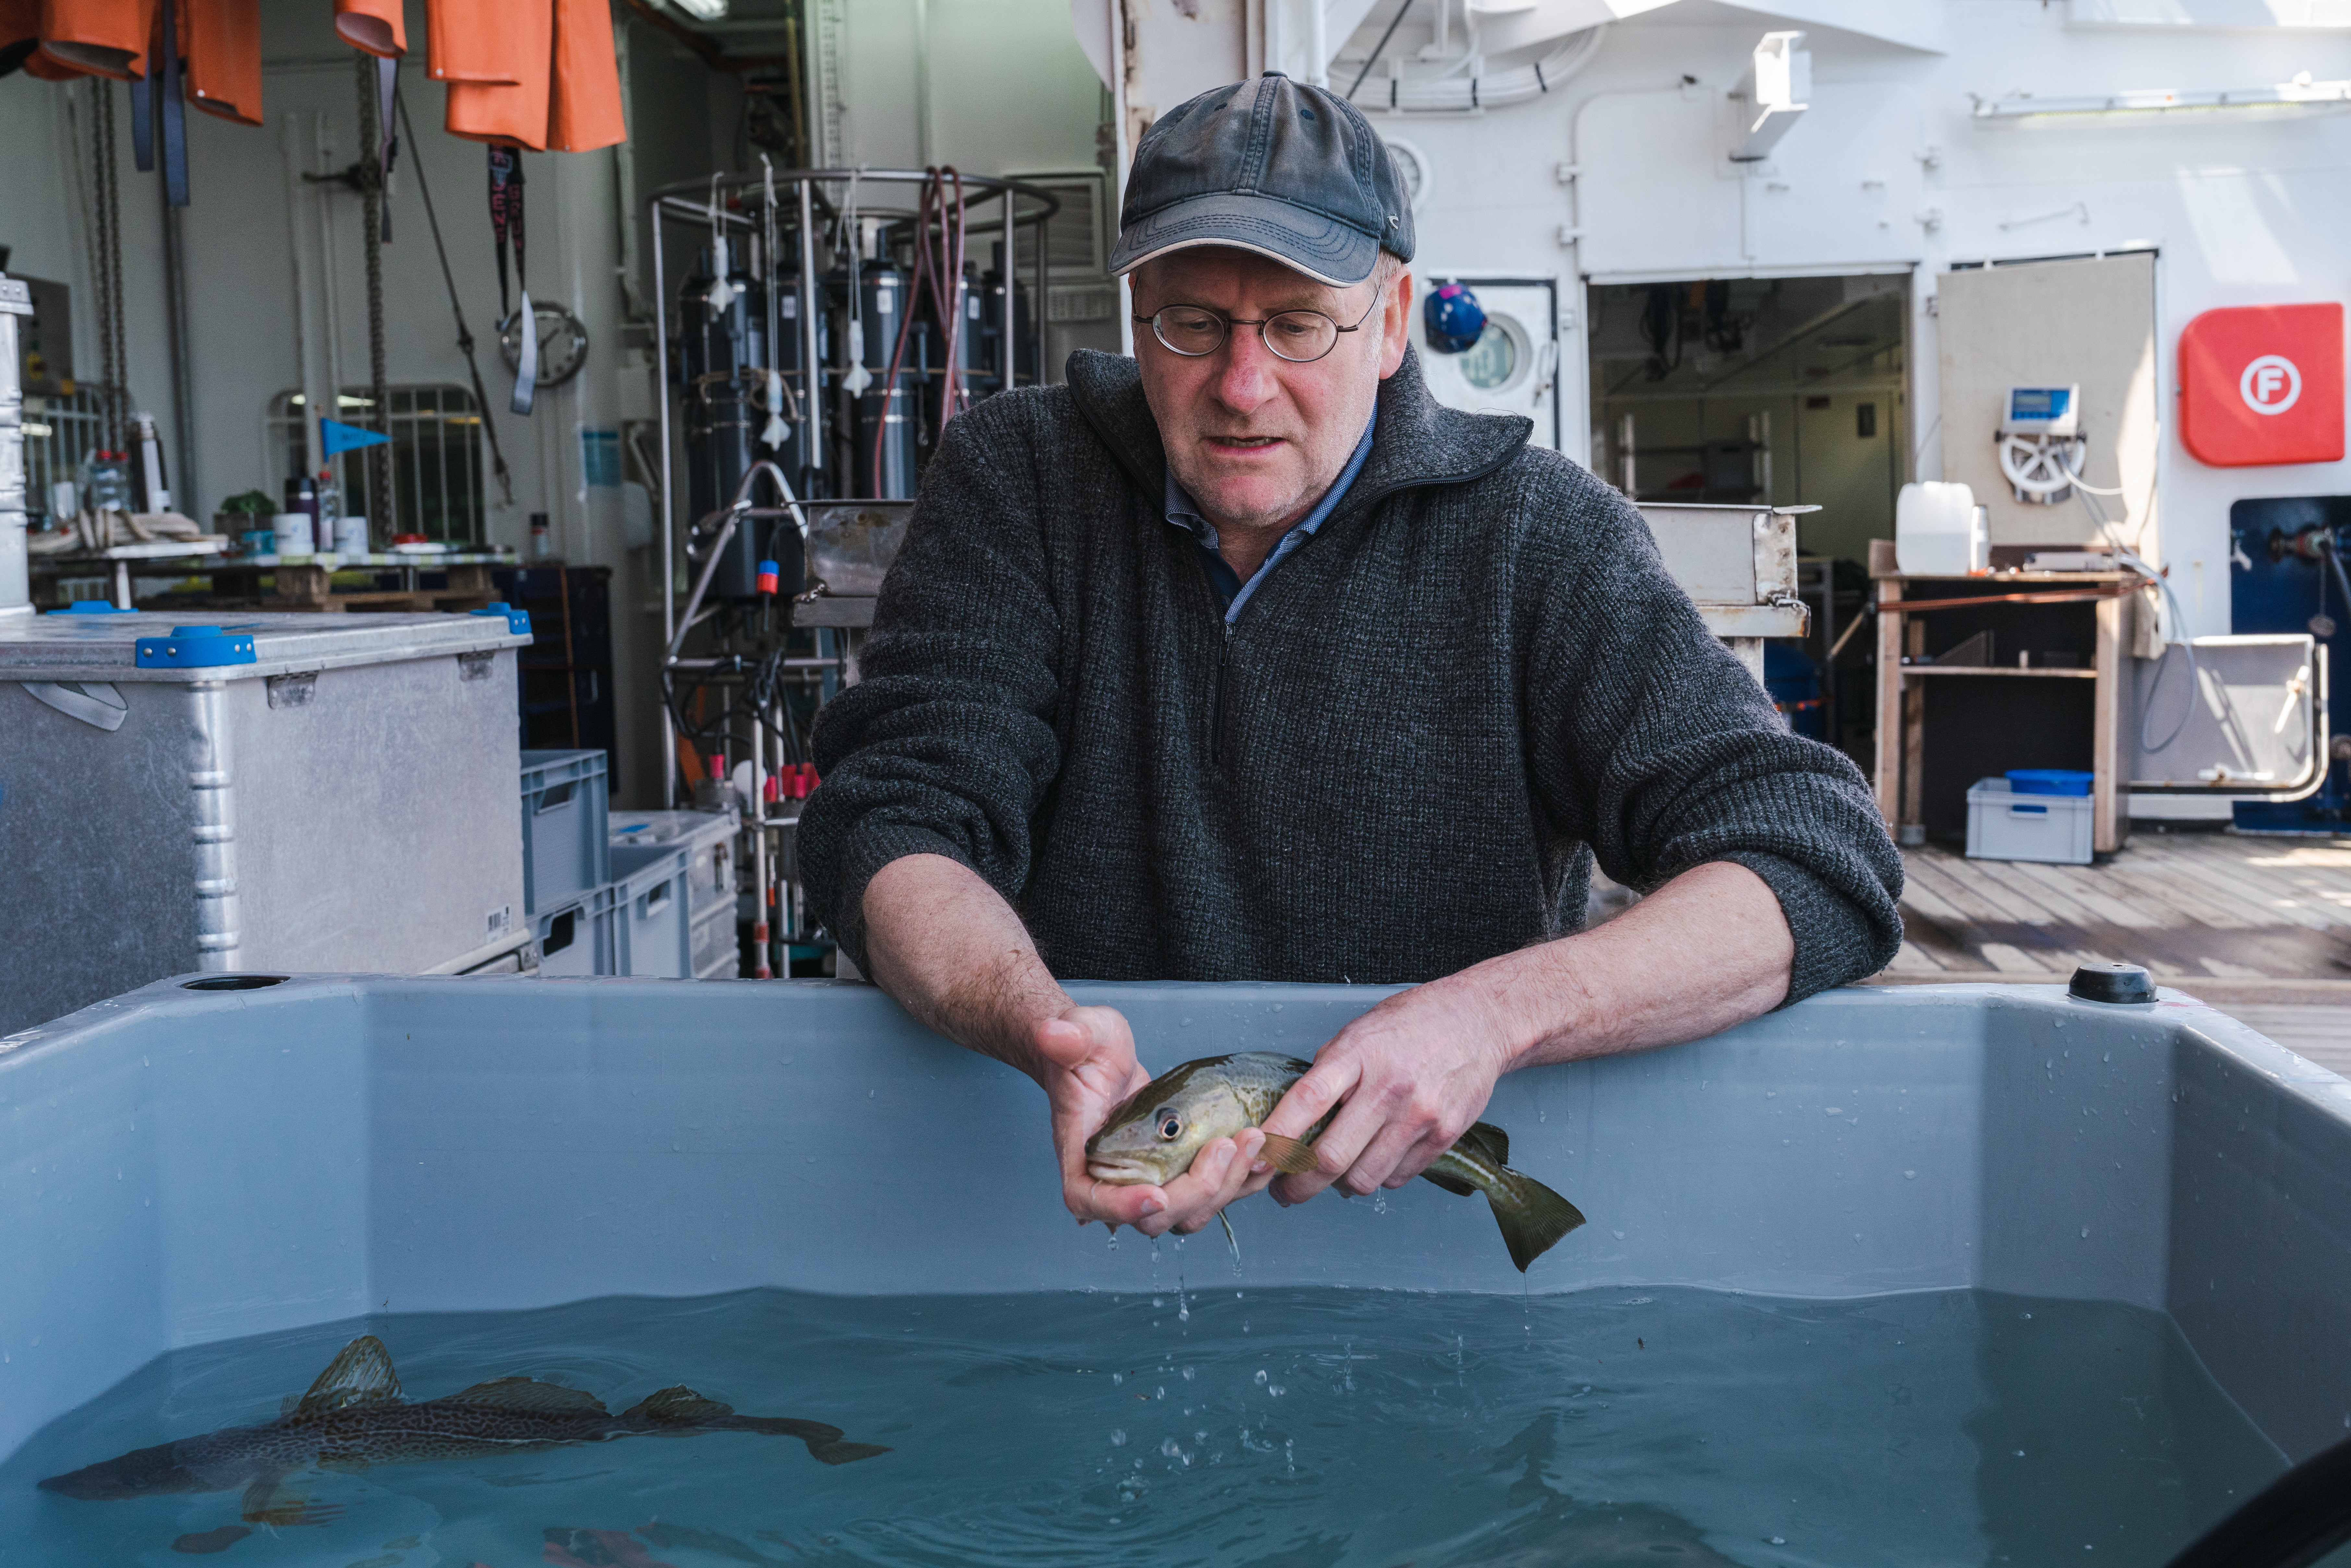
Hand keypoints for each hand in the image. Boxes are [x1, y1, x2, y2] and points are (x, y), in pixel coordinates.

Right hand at [1036, 1005, 1276, 1238]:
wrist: (1100, 1054)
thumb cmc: (1084, 1046)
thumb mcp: (1078, 1034)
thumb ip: (1067, 1038)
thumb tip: (1054, 1035)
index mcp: (1082, 1154)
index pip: (1091, 1200)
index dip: (1122, 1208)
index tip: (1156, 1193)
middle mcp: (1115, 1178)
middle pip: (1154, 1216)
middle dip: (1196, 1190)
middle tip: (1226, 1145)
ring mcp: (1149, 1179)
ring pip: (1189, 1213)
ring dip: (1227, 1186)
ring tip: (1253, 1139)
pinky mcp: (1177, 1171)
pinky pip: (1209, 1194)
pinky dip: (1239, 1180)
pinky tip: (1263, 1149)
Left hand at [1259, 973, 1520, 1204]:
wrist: (1477, 1021)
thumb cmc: (1410, 1025)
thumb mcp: (1358, 1033)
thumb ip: (1327, 1073)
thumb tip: (1292, 1120)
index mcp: (1358, 1054)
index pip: (1306, 1102)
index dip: (1276, 1139)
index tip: (1256, 1164)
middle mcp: (1389, 1087)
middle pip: (1332, 1157)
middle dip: (1298, 1186)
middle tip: (1284, 1192)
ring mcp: (1420, 1115)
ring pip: (1364, 1178)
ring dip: (1340, 1186)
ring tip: (1332, 1175)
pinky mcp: (1444, 1135)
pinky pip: (1398, 1177)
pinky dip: (1379, 1176)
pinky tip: (1374, 1158)